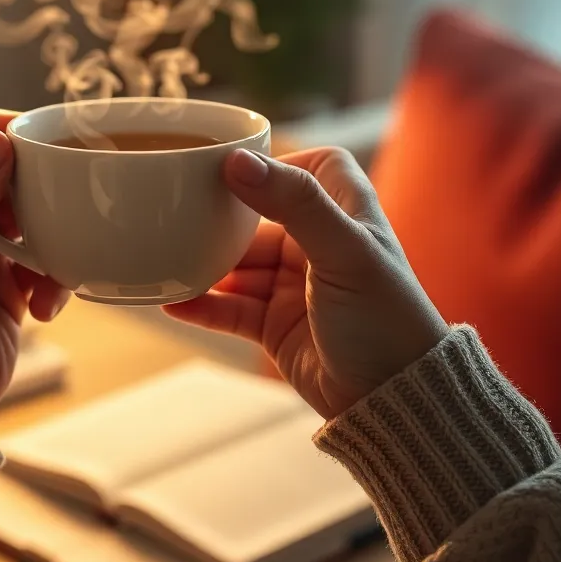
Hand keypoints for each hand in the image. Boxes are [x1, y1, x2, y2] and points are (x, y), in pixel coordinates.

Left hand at [0, 107, 68, 431]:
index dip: (11, 131)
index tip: (52, 147)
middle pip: (12, 167)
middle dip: (41, 191)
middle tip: (60, 212)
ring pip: (36, 211)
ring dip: (52, 238)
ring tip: (46, 272)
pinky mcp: (8, 278)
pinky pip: (48, 256)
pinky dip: (54, 277)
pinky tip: (43, 306)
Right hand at [166, 147, 447, 418]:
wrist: (394, 401)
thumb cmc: (387, 319)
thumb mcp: (344, 252)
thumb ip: (294, 204)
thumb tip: (238, 161)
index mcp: (347, 217)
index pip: (317, 167)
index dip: (285, 163)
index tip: (240, 165)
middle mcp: (319, 247)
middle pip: (260, 217)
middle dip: (223, 217)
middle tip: (180, 211)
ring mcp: (295, 288)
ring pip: (239, 265)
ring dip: (207, 264)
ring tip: (167, 258)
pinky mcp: (275, 326)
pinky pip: (231, 309)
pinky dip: (203, 305)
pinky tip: (174, 302)